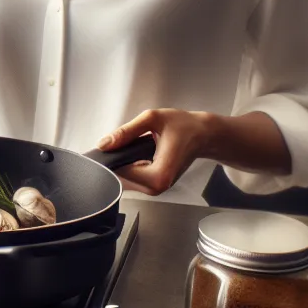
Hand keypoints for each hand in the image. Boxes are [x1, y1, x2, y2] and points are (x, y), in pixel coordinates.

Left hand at [98, 109, 215, 194]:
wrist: (204, 134)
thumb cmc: (183, 125)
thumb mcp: (152, 119)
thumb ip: (126, 131)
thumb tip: (104, 144)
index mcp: (159, 174)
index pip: (119, 172)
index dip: (109, 158)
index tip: (107, 145)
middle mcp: (158, 186)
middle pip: (120, 178)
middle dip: (115, 160)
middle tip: (119, 141)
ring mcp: (157, 188)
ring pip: (125, 179)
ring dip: (121, 162)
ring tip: (130, 144)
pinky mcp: (156, 185)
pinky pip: (132, 178)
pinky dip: (128, 165)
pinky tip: (134, 152)